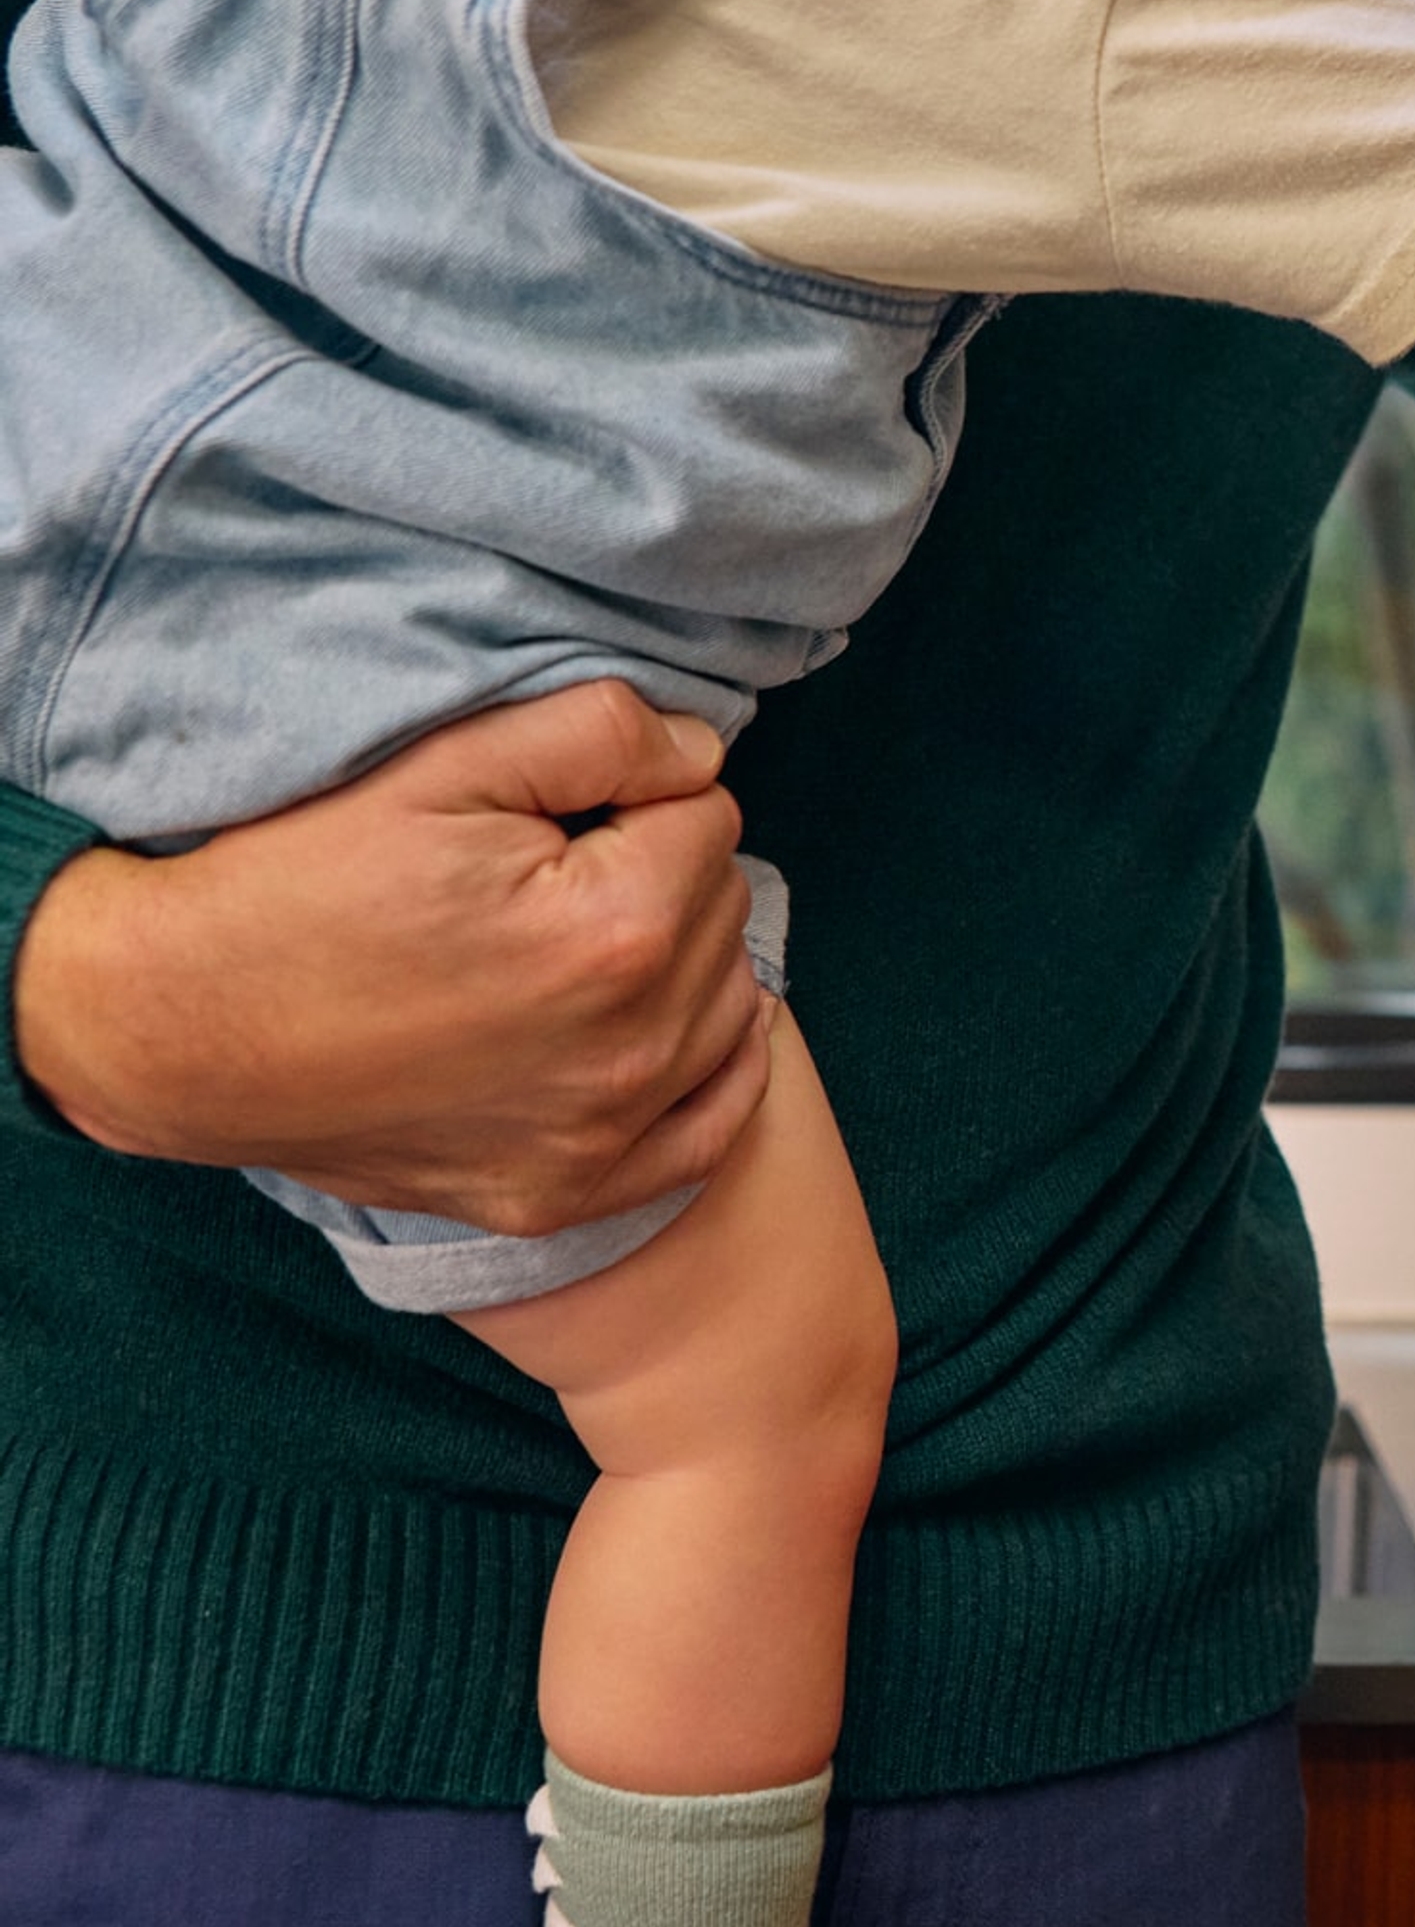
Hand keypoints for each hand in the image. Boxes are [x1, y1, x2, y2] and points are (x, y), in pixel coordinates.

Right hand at [14, 681, 773, 1231]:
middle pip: (722, 907)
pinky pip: (711, 1128)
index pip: (708, 813)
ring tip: (566, 946)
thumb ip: (601, 732)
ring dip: (678, 963)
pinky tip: (651, 1031)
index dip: (631, 796)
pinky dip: (703, 1072)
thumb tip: (699, 750)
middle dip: (654, 872)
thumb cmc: (297, 884)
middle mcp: (630, 1047)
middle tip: (542, 878)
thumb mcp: (442, 765)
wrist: (173, 1028)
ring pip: (729, 1003)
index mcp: (614, 929)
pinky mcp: (563, 1194)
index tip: (550, 816)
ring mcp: (601, 1136)